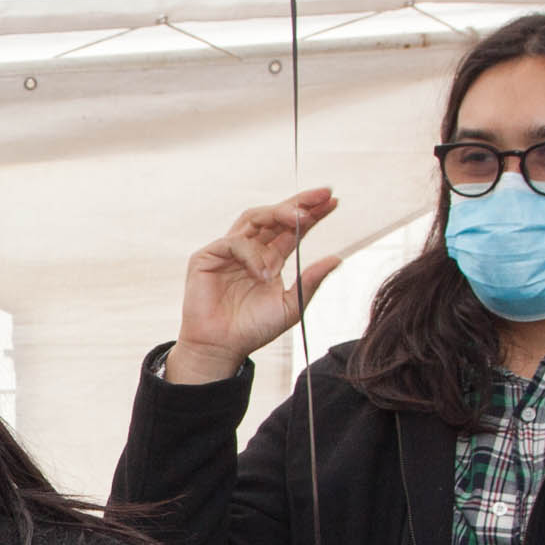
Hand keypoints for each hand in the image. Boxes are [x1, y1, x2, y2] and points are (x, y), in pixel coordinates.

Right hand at [165, 187, 342, 387]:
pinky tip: (262, 272)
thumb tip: (337, 258)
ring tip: (301, 219)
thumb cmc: (253, 329)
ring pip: (254, 218)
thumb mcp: (291, 305)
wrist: (222, 348)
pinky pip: (233, 242)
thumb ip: (311, 281)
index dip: (312, 214)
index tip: (333, 202)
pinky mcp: (206, 257)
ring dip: (279, 213)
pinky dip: (252, 254)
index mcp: (270, 258)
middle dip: (299, 202)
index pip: (292, 228)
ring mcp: (227, 251)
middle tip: (322, 196)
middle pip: (274, 215)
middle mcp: (250, 250)